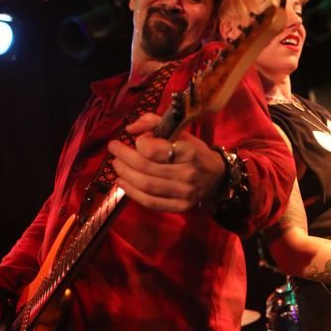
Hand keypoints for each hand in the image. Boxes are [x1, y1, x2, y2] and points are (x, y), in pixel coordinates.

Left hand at [107, 113, 225, 212]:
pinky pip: (151, 202)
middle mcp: (187, 173)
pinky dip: (132, 193)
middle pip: (145, 168)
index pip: (154, 149)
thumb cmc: (194, 152)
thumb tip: (130, 128)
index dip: (140, 142)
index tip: (137, 139)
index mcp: (189, 151)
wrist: (216, 178)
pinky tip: (122, 183)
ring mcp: (184, 193)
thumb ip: (155, 123)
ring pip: (146, 185)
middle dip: (124, 157)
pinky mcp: (180, 207)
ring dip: (125, 174)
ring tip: (116, 165)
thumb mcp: (180, 132)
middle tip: (114, 149)